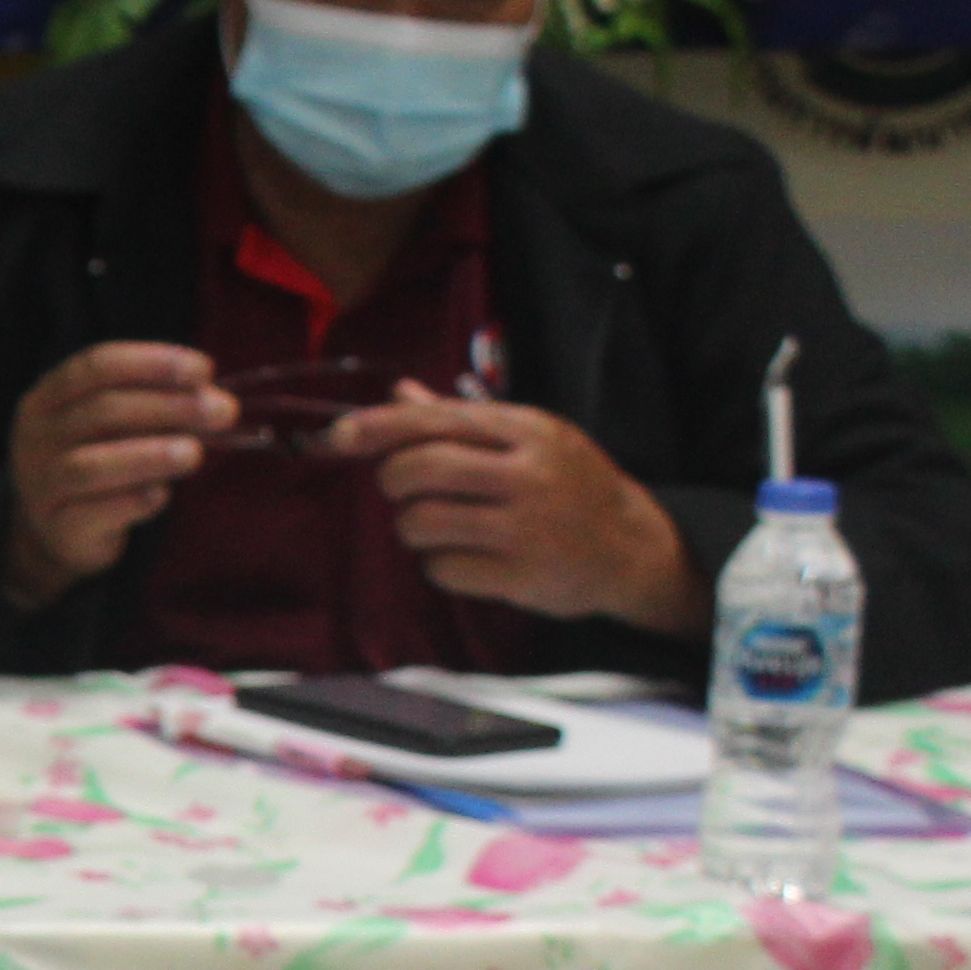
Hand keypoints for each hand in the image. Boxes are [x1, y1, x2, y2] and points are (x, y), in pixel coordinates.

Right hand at [4, 341, 229, 608]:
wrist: (60, 531)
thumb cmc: (101, 460)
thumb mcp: (120, 424)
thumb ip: (158, 405)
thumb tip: (215, 400)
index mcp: (50, 396)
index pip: (97, 366)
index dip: (152, 363)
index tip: (204, 370)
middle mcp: (35, 437)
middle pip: (100, 411)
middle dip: (168, 407)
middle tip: (221, 412)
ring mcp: (39, 484)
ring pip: (90, 465)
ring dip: (149, 455)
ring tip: (194, 454)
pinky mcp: (56, 528)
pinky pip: (94, 513)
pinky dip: (134, 501)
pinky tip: (162, 495)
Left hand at [327, 384, 698, 632]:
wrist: (632, 546)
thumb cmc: (570, 484)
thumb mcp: (529, 438)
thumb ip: (462, 419)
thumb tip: (399, 392)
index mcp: (528, 431)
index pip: (438, 421)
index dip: (379, 427)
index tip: (338, 436)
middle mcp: (529, 475)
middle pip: (420, 469)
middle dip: (393, 480)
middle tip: (403, 490)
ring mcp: (526, 528)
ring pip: (423, 522)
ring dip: (412, 525)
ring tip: (437, 524)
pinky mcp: (522, 577)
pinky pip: (443, 570)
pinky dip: (439, 565)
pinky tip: (464, 557)